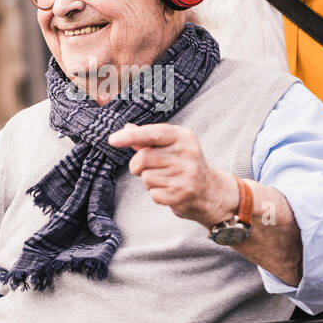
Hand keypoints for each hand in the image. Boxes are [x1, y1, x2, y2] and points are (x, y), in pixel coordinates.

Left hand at [107, 123, 237, 228]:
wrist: (209, 192)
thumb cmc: (184, 165)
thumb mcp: (171, 146)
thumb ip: (148, 138)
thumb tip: (126, 128)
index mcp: (184, 137)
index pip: (153, 134)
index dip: (131, 137)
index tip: (112, 140)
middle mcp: (188, 154)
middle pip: (143, 158)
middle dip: (138, 165)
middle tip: (148, 168)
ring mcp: (186, 175)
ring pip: (146, 177)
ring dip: (149, 181)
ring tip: (166, 180)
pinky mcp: (182, 194)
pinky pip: (153, 194)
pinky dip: (156, 194)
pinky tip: (170, 191)